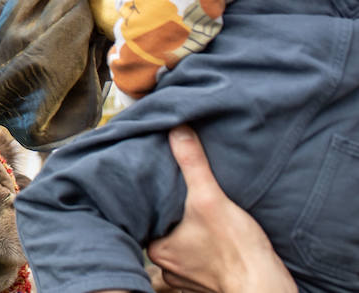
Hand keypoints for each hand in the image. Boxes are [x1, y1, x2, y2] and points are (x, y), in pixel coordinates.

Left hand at [145, 127, 296, 292]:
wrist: (267, 288)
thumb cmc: (238, 253)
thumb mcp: (211, 199)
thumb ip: (192, 163)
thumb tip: (178, 131)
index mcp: (157, 248)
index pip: (141, 217)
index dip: (148, 199)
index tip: (155, 184)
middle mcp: (167, 266)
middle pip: (160, 231)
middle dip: (169, 216)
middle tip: (179, 197)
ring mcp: (186, 277)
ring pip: (178, 248)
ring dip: (186, 234)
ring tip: (195, 216)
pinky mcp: (207, 282)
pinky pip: (196, 261)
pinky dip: (201, 249)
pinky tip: (211, 237)